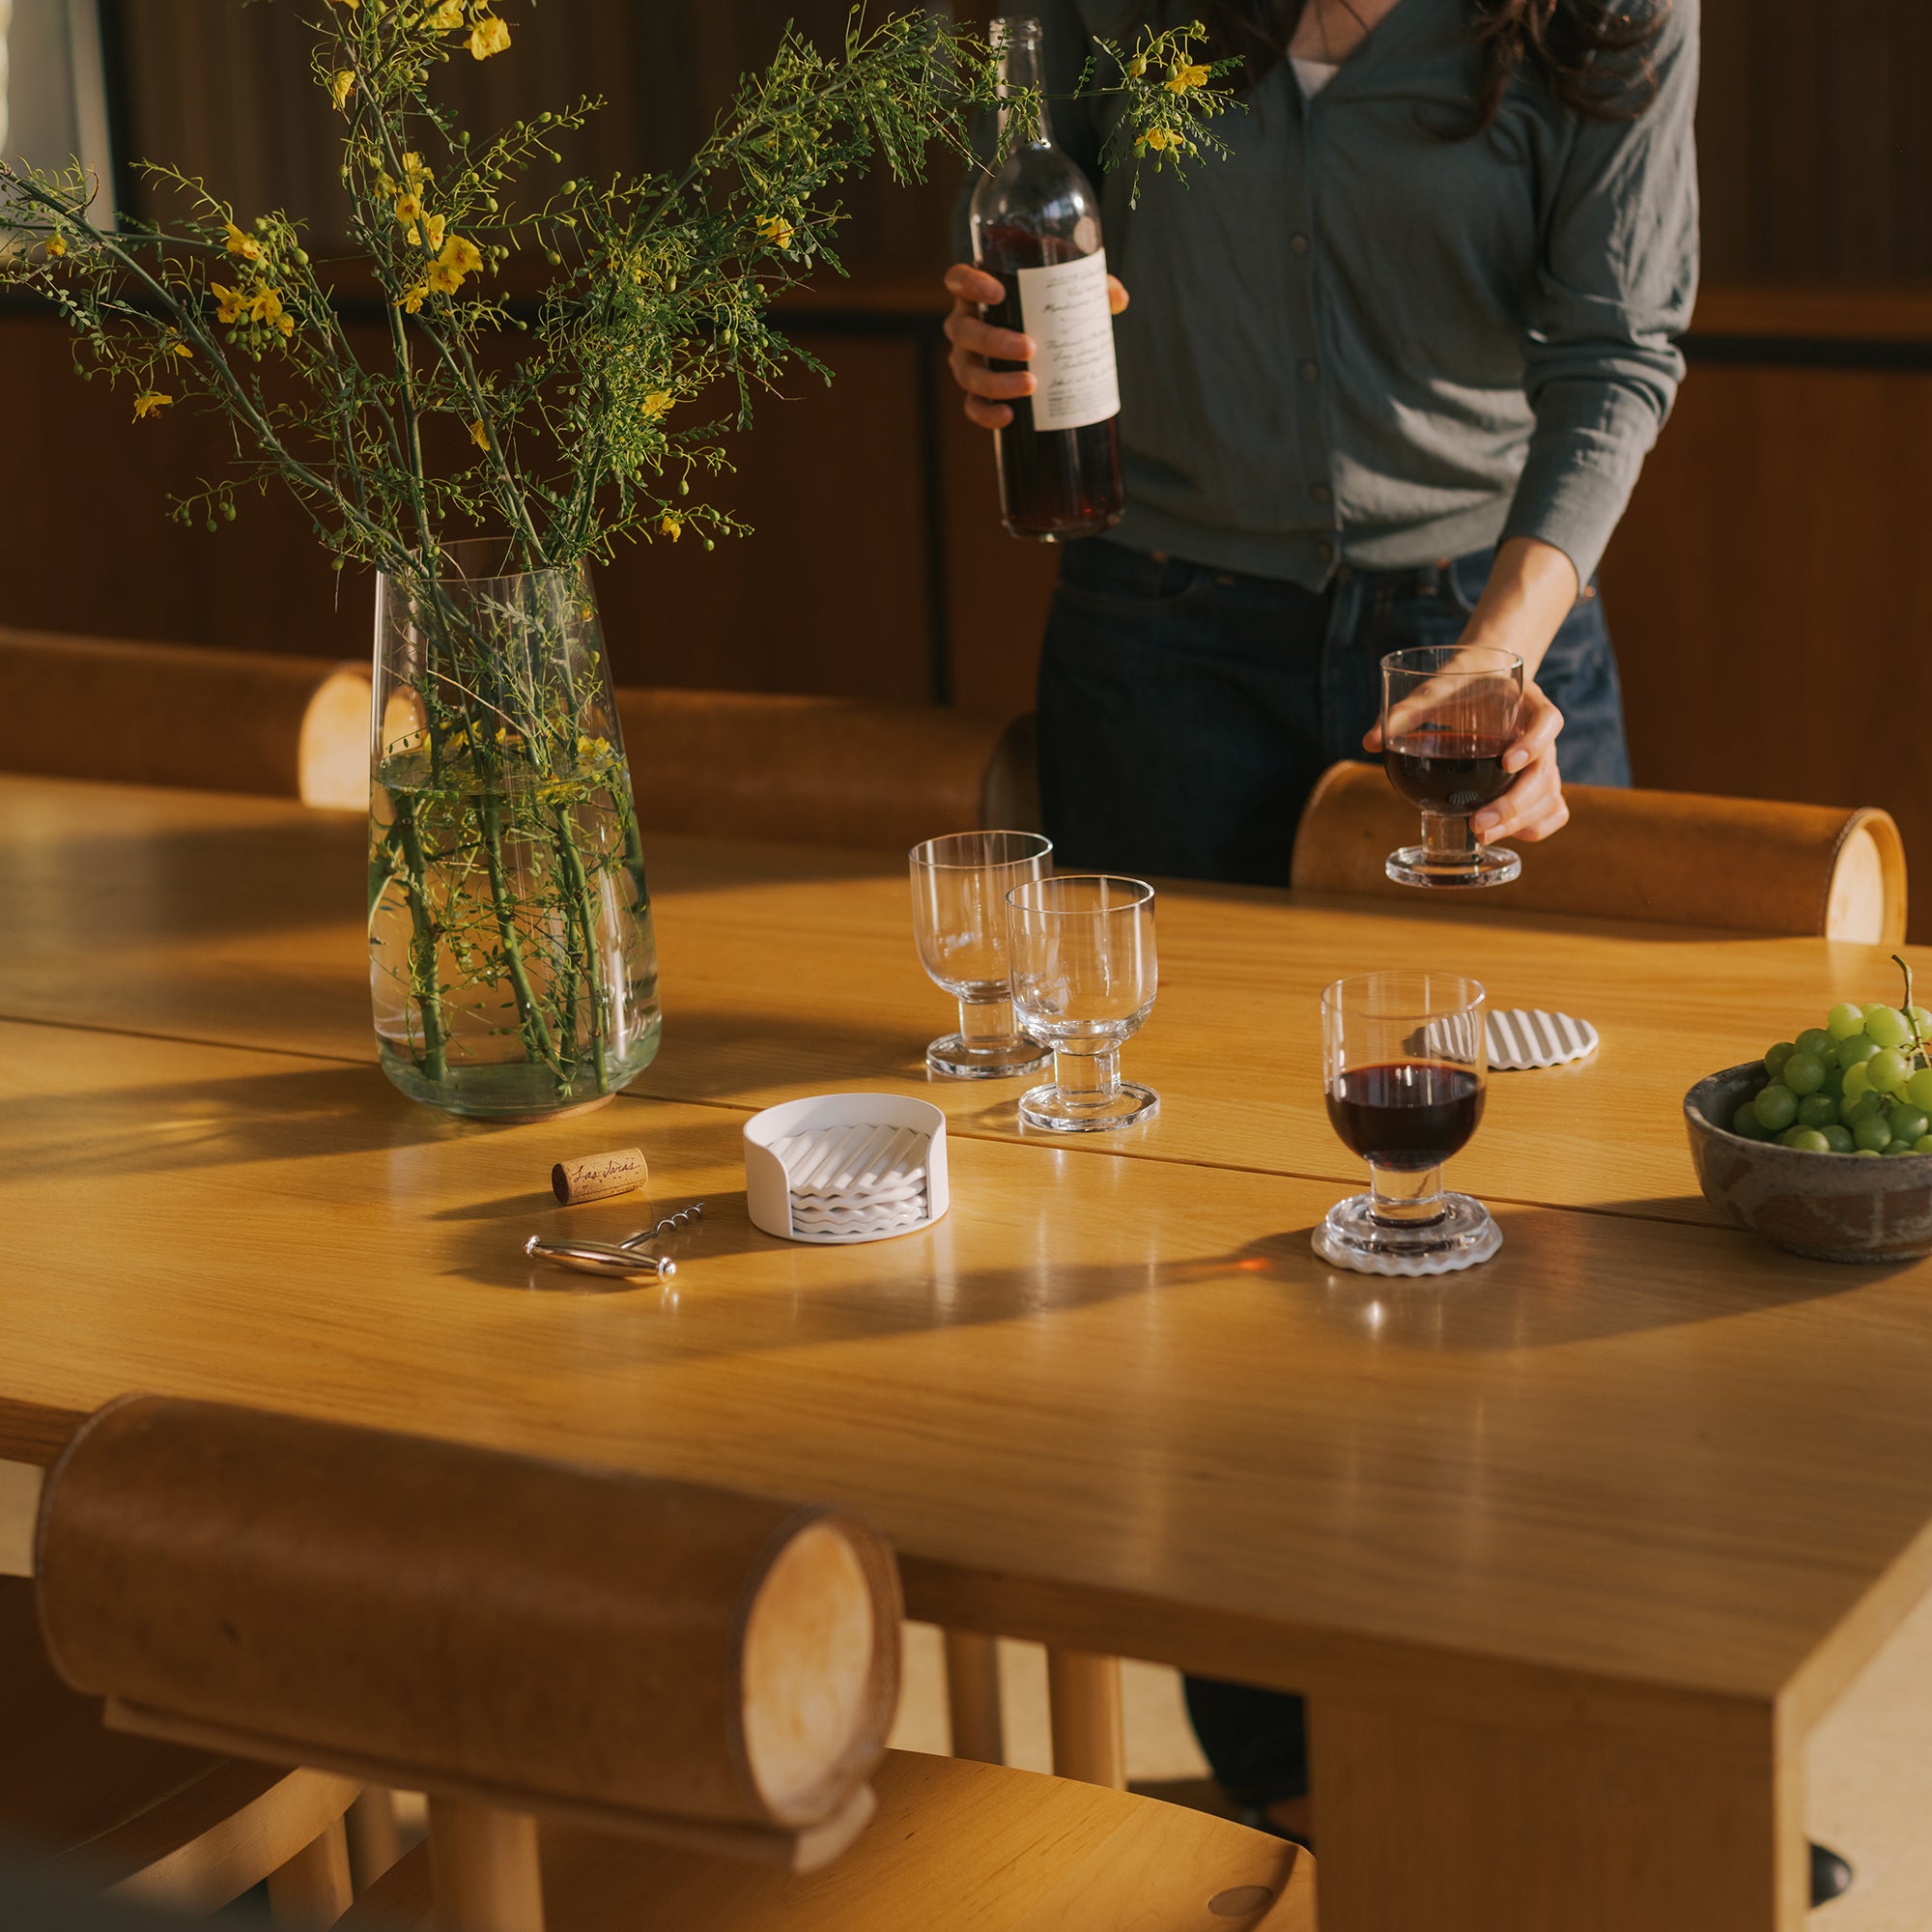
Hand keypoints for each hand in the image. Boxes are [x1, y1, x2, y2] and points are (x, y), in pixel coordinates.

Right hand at [942, 261, 1128, 428]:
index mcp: (979, 293)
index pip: (958, 279)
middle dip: (993, 341)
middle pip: (963, 331)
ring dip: (995, 381)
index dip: (970, 284)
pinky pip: (972, 407)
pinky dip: (986, 415)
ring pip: (967, 372)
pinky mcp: (975, 393)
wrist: (1045, 347)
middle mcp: (965, 325)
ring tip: (1030, 385)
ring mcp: (966, 360)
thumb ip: (1093, 288)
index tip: (999, 292)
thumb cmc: (1050, 311)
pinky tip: (1009, 416)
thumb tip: (1118, 299)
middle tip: (1030, 348)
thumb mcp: (1068, 293)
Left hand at [1361, 677, 1569, 842]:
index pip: (1548, 720)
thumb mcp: (1437, 689)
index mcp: (1526, 702)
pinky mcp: (1540, 781)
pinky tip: (1509, 835)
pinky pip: (1554, 808)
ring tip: (1480, 834)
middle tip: (1478, 823)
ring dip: (1520, 821)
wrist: (1483, 680)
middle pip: (1545, 772)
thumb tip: (1370, 741)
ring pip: (1550, 796)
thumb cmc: (1463, 683)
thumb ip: (1408, 711)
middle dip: (1514, 804)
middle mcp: (1541, 733)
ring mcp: (1545, 760)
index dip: (1535, 742)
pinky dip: (1538, 826)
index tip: (1507, 762)